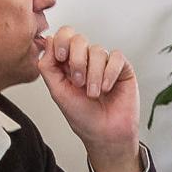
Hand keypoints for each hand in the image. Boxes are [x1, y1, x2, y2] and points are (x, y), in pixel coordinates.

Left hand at [38, 26, 141, 171]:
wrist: (105, 134)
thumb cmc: (83, 117)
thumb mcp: (57, 91)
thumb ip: (48, 66)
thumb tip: (49, 41)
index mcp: (68, 64)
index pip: (64, 37)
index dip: (62, 42)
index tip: (61, 58)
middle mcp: (86, 61)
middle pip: (79, 39)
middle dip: (77, 61)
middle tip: (78, 82)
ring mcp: (105, 63)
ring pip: (97, 50)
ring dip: (94, 74)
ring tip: (94, 93)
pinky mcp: (122, 68)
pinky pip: (115, 57)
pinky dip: (109, 73)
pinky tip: (107, 89)